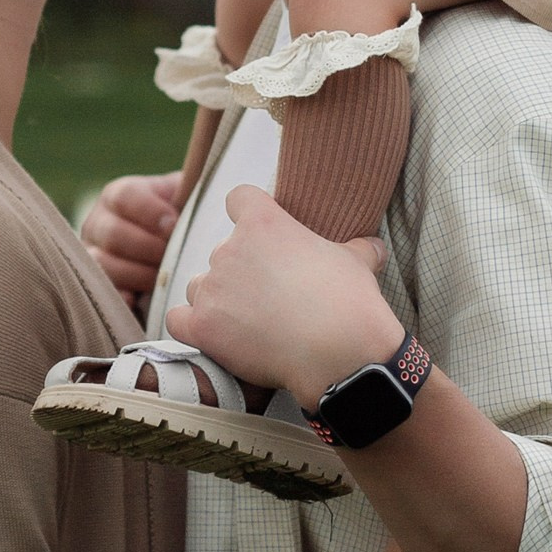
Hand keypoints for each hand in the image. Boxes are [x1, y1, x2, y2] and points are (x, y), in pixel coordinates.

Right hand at [81, 171, 180, 306]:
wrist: (169, 256)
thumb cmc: (179, 224)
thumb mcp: (183, 201)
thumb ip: (190, 192)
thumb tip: (209, 188)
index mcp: (119, 196)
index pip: (124, 196)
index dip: (150, 211)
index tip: (174, 225)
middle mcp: (98, 222)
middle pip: (112, 233)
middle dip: (148, 248)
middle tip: (171, 256)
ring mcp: (93, 254)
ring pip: (103, 263)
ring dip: (138, 273)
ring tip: (162, 279)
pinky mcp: (97, 285)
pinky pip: (102, 292)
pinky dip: (119, 296)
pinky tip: (137, 299)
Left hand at [175, 188, 400, 411]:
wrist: (340, 352)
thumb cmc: (350, 302)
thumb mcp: (359, 262)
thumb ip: (357, 248)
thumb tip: (374, 246)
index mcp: (264, 223)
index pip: (239, 198)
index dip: (247, 213)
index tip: (259, 233)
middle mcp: (229, 249)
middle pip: (220, 252)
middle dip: (240, 272)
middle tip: (269, 297)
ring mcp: (212, 288)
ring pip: (199, 286)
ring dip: (215, 300)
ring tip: (248, 323)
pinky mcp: (202, 326)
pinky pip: (178, 320)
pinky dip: (192, 328)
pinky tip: (216, 338)